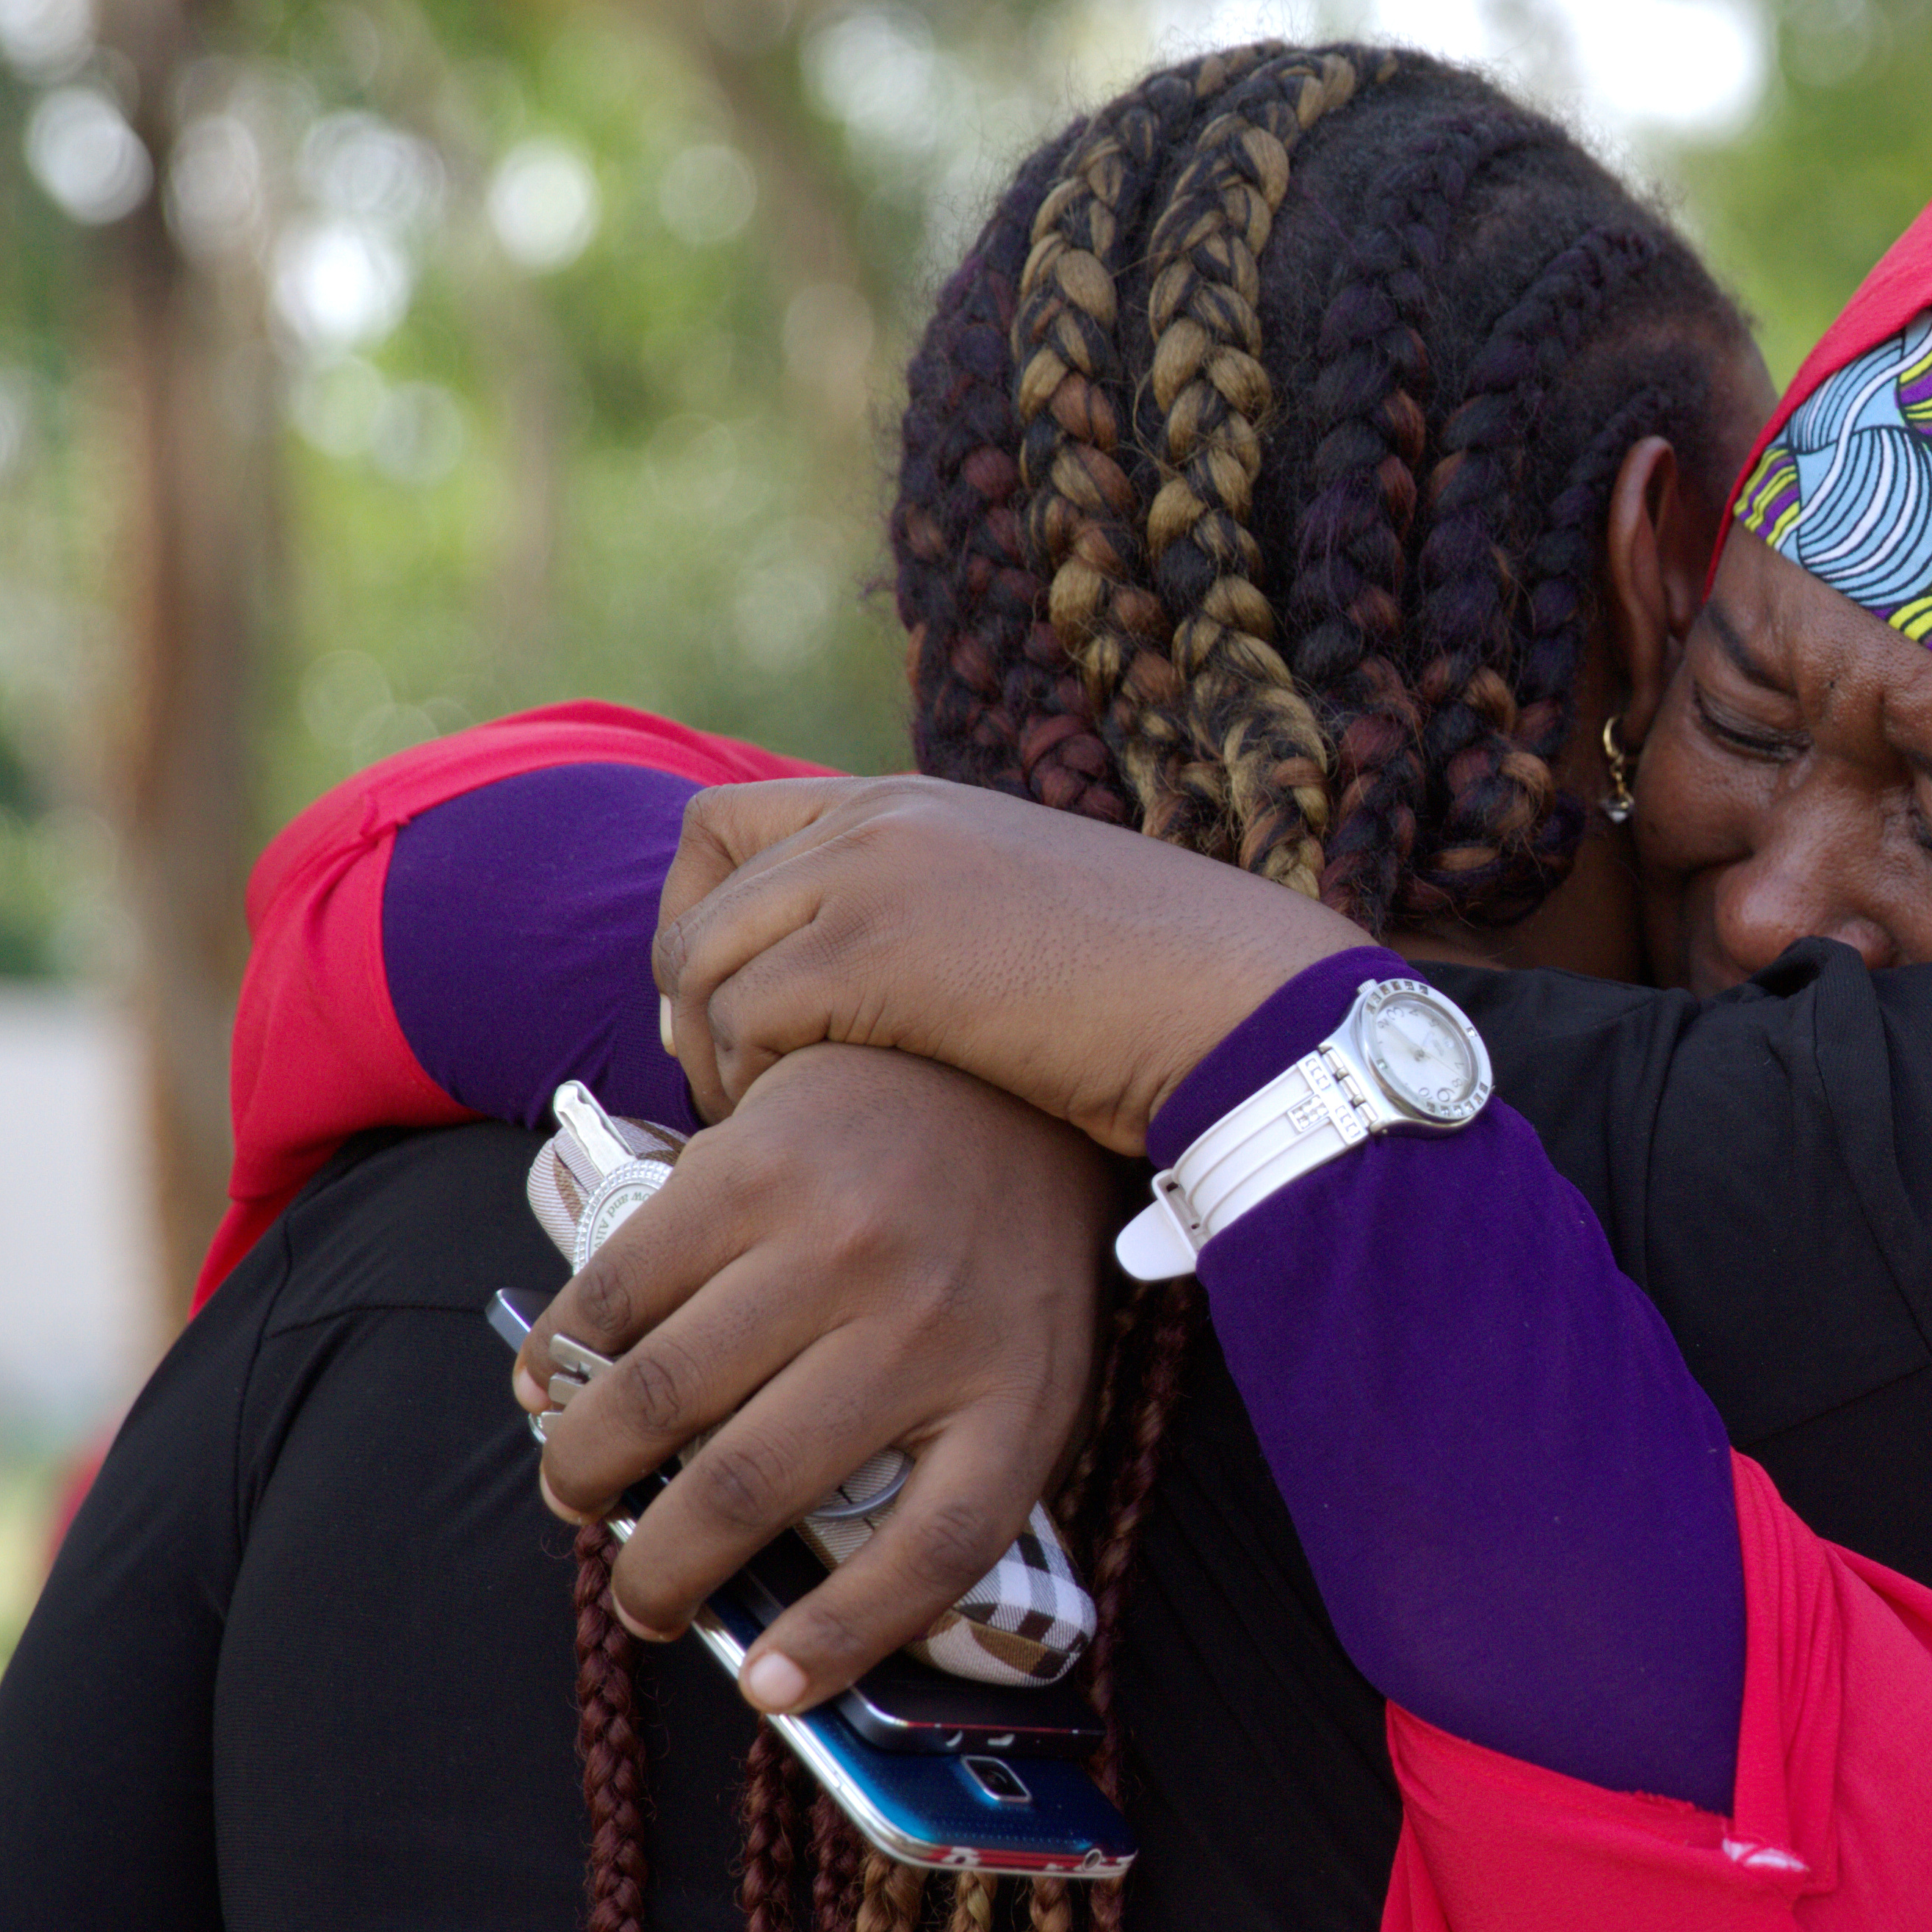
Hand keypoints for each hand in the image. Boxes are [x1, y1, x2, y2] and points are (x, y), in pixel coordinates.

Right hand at [514, 1042, 1118, 1711]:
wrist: (999, 1070)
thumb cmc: (1007, 1257)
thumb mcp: (1032, 1372)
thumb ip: (958, 1476)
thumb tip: (839, 1614)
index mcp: (1020, 1393)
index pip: (938, 1551)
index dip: (844, 1639)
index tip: (768, 1688)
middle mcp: (927, 1323)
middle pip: (757, 1486)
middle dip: (664, 1571)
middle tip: (640, 1599)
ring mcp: (835, 1241)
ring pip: (663, 1396)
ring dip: (589, 1470)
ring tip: (577, 1492)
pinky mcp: (750, 1170)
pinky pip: (619, 1291)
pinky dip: (560, 1357)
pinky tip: (550, 1389)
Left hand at [652, 774, 1362, 1151]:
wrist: (1238, 1003)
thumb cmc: (1163, 993)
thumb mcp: (1030, 920)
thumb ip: (945, 921)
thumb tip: (880, 992)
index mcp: (914, 803)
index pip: (724, 825)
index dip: (702, 917)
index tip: (738, 1001)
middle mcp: (876, 821)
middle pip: (696, 903)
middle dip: (693, 1007)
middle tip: (734, 1087)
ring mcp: (870, 880)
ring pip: (704, 969)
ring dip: (717, 1061)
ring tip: (769, 1127)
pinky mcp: (875, 958)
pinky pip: (746, 1022)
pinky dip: (753, 1087)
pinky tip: (808, 1128)